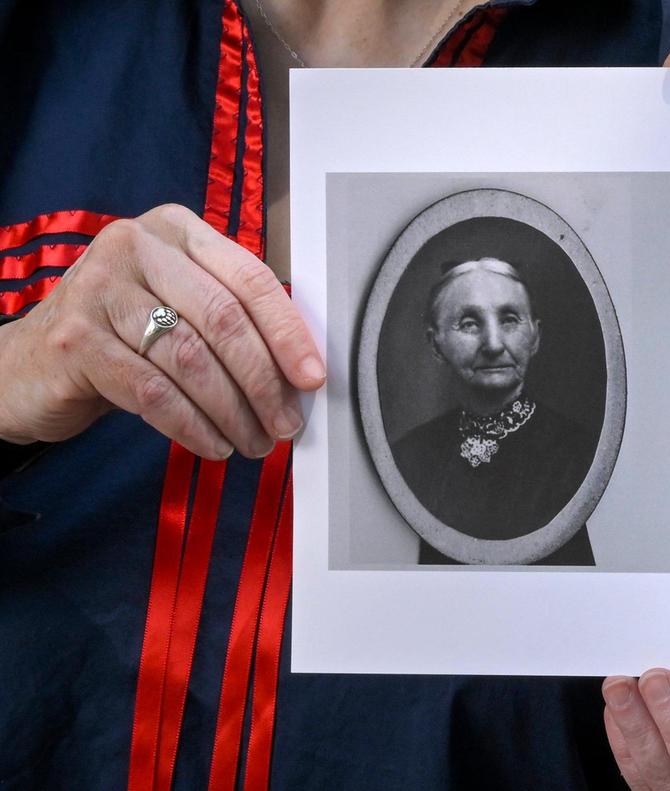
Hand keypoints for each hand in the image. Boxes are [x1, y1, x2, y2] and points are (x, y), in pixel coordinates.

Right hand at [0, 204, 324, 458]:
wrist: (30, 365)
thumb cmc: (124, 334)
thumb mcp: (177, 304)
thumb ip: (232, 316)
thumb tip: (302, 368)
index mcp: (175, 229)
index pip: (250, 278)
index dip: (288, 332)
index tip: (314, 377)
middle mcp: (135, 246)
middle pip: (223, 318)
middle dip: (264, 381)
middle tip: (286, 423)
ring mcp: (98, 288)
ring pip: (190, 359)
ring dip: (233, 411)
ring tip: (254, 442)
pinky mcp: (74, 339)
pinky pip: (153, 392)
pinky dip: (193, 425)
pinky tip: (213, 444)